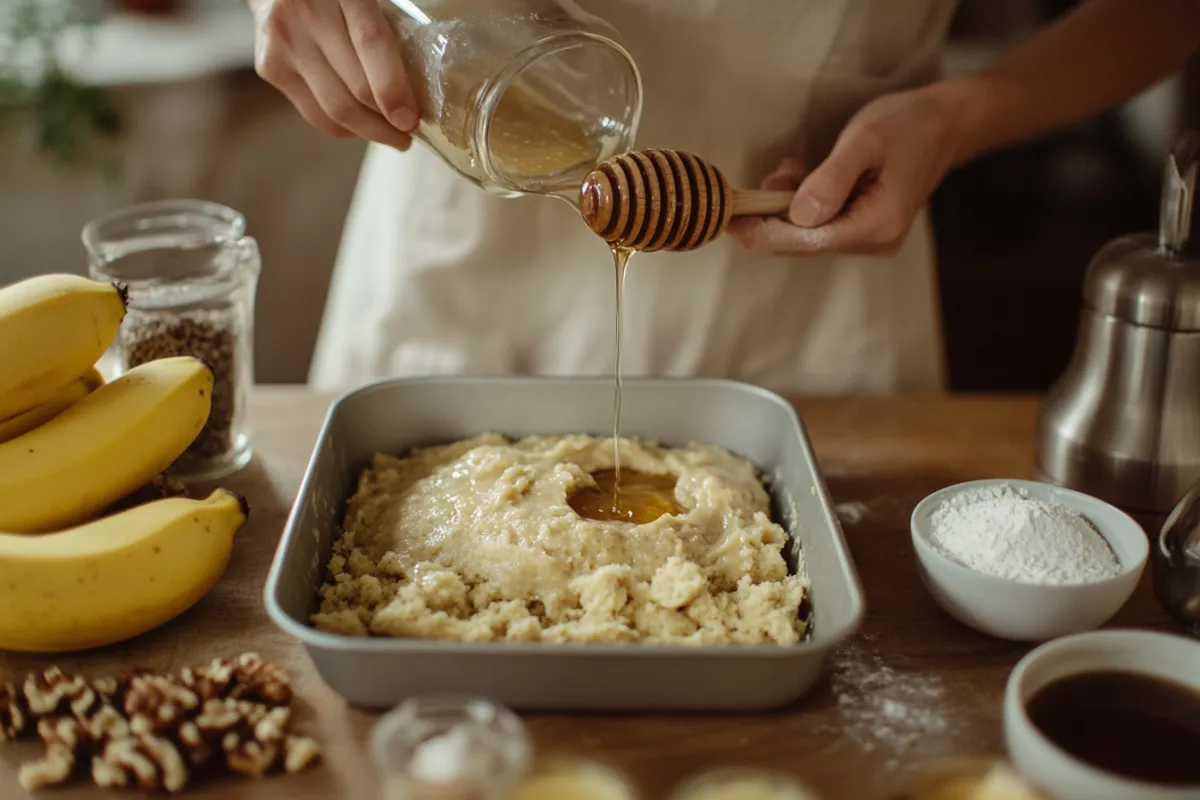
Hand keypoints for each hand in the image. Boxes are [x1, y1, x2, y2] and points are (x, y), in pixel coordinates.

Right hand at [248, 0, 418, 150]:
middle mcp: (306, 12)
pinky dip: (344, 127)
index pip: (370, 42)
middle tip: (409, 134)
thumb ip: (386, 26)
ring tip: (390, 136)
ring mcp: (283, 41)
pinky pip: (315, 113)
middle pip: (354, 87)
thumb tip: (416, 88)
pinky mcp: (270, 66)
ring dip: (368, 132)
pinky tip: (361, 125)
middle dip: (387, 123)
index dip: (392, 87)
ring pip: (334, 109)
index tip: (410, 121)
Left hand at [728, 86, 960, 256]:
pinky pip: (821, 224)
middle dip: (770, 219)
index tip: (729, 220)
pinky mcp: (863, 229)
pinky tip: (798, 175)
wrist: (944, 123)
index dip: (764, 232)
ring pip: (809, 234)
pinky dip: (801, 204)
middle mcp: (874, 241)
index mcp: (877, 225)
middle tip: (743, 193)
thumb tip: (797, 215)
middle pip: (804, 243)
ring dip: (785, 207)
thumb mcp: (865, 141)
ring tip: (784, 172)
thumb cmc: (907, 125)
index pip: (807, 241)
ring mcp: (870, 239)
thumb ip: (831, 179)